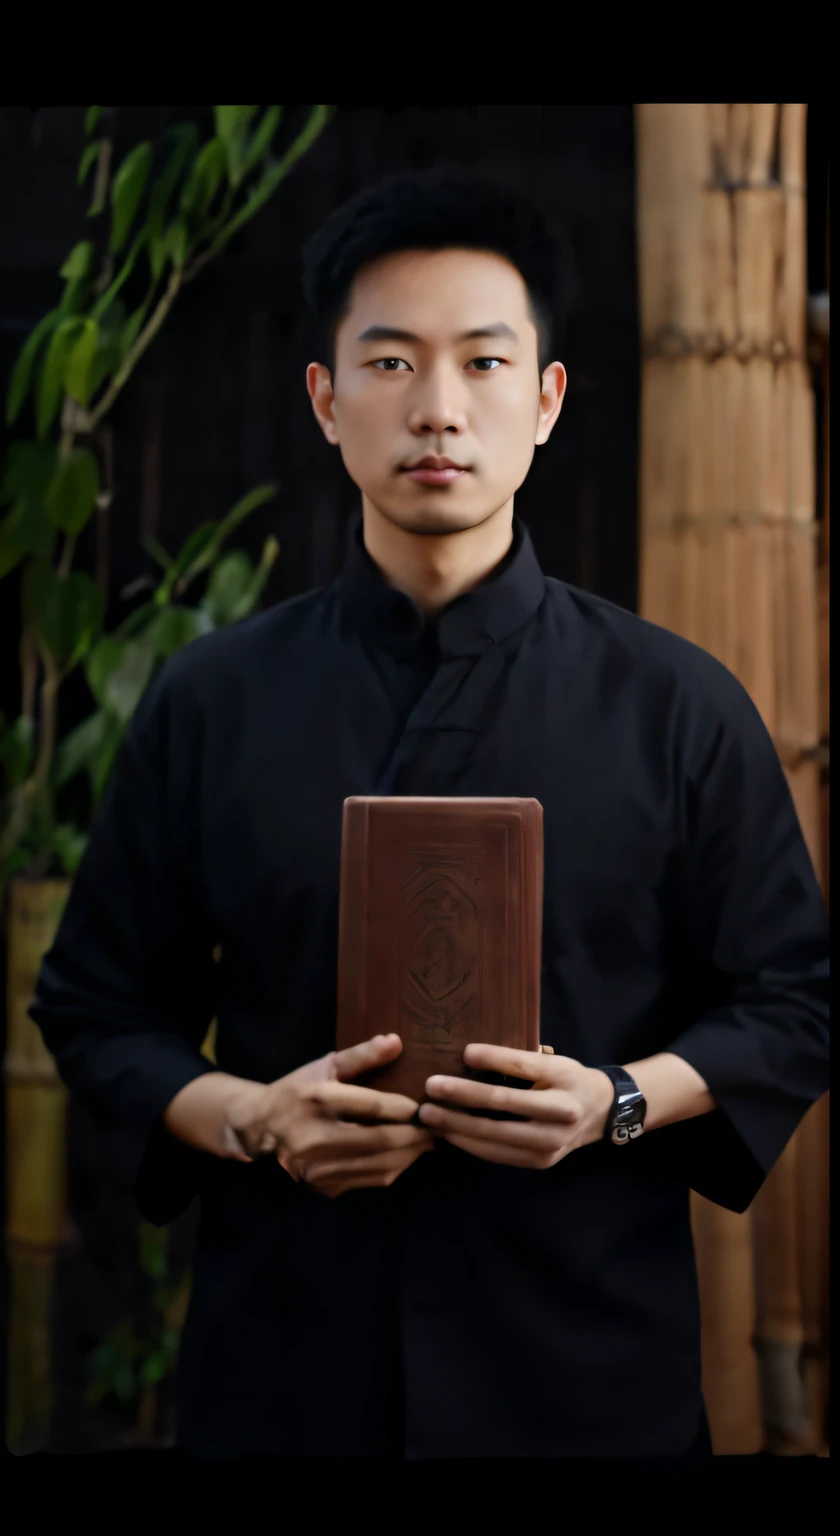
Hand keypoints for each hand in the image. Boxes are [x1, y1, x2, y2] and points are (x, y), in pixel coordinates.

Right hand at [225, 1033, 433, 1197]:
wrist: (263, 1127)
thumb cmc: (299, 1089)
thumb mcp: (327, 1065)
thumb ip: (362, 1055)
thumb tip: (397, 1041)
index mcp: (317, 1100)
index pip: (372, 1106)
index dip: (404, 1108)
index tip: (422, 1106)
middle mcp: (316, 1138)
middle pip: (381, 1141)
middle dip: (415, 1135)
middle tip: (435, 1126)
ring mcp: (319, 1168)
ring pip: (380, 1166)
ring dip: (410, 1154)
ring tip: (426, 1140)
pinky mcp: (324, 1186)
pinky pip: (371, 1180)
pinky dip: (393, 1167)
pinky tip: (404, 1154)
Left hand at [418, 1044, 614, 1168]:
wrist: (599, 1114)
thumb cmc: (567, 1079)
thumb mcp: (552, 1061)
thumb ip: (519, 1061)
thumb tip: (468, 1055)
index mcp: (564, 1078)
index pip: (523, 1066)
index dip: (493, 1059)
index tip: (464, 1052)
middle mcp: (561, 1113)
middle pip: (504, 1104)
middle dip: (462, 1096)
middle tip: (430, 1087)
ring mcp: (551, 1143)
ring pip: (495, 1135)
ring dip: (456, 1125)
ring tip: (428, 1115)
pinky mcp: (539, 1162)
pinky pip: (496, 1153)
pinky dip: (468, 1143)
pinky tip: (447, 1132)